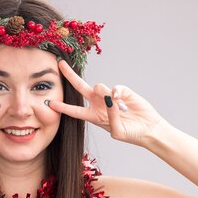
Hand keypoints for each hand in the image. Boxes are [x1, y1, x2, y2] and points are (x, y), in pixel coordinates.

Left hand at [47, 59, 167, 145]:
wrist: (148, 128)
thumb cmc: (130, 134)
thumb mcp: (117, 131)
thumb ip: (111, 116)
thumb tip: (109, 96)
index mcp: (93, 116)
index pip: (74, 111)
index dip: (63, 107)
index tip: (50, 103)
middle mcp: (98, 104)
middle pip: (80, 87)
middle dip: (70, 76)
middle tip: (60, 64)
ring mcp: (109, 96)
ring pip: (99, 87)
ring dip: (105, 96)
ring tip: (119, 108)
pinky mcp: (122, 91)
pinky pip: (115, 88)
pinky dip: (118, 93)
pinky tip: (123, 102)